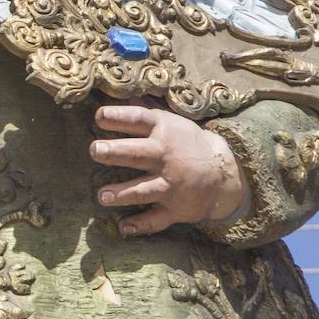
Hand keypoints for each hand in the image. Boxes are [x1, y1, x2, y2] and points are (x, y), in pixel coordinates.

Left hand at [92, 106, 251, 236]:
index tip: (99, 117)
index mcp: (163, 132)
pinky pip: (156, 220)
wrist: (224, 172)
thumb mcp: (171, 122)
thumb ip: (145, 111)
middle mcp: (166, 157)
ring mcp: (170, 184)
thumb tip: (123, 90)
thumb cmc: (188, 144)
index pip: (139, 120)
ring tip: (102, 196)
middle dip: (115, 152)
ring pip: (143, 190)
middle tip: (95, 150)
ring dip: (122, 193)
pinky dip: (140, 225)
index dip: (119, 117)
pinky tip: (123, 228)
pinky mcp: (174, 209)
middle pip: (137, 153)